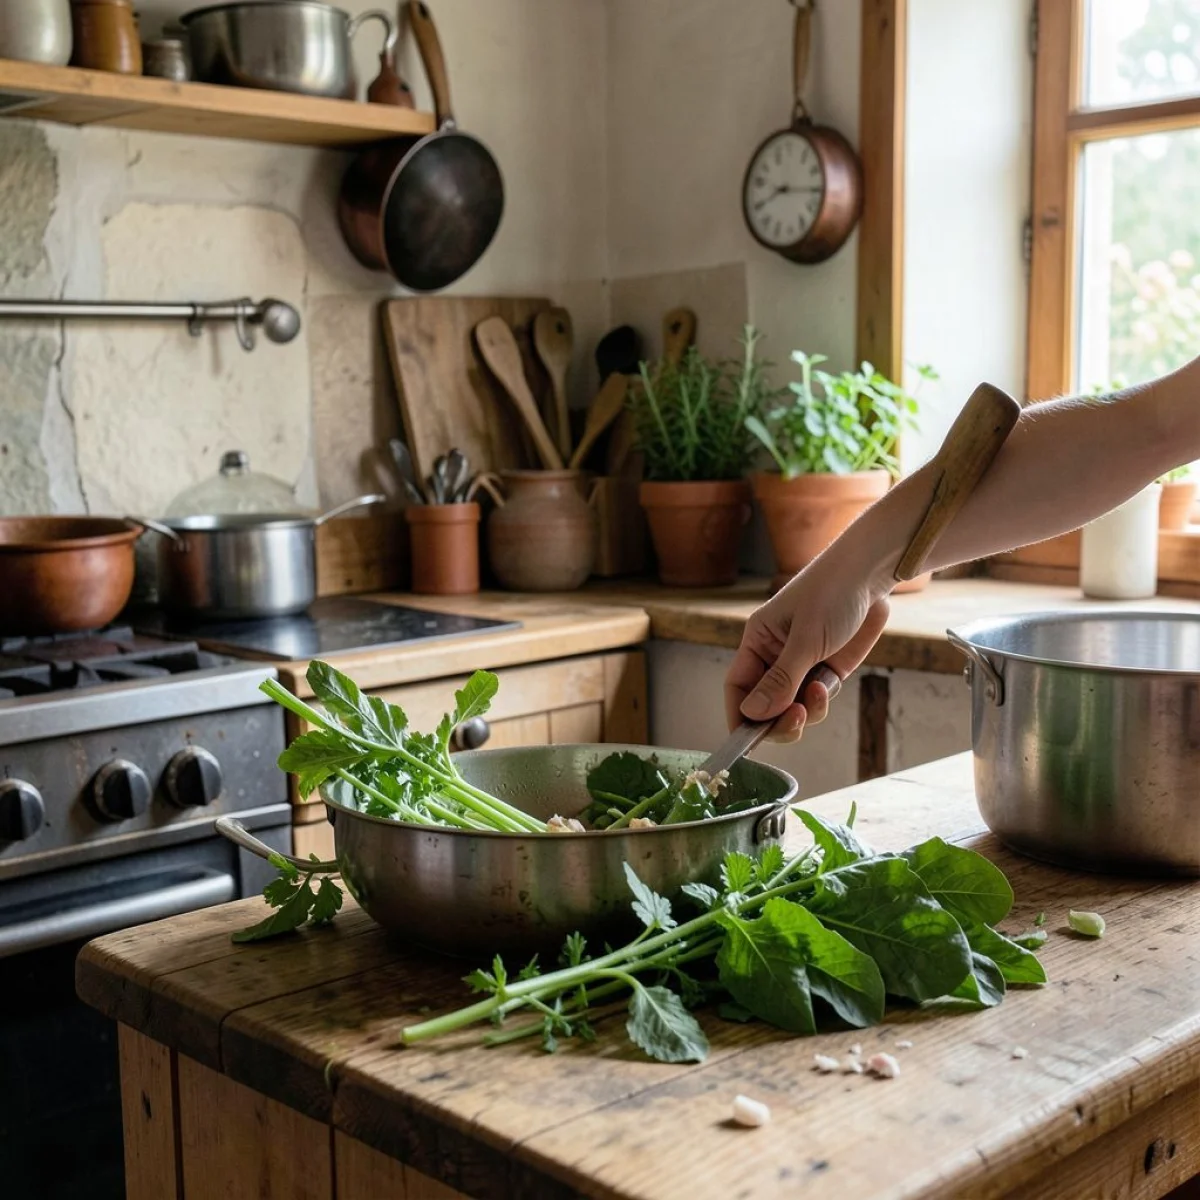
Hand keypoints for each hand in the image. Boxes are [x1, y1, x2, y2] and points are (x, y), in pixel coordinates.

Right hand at [724, 565, 891, 742]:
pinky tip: (829, 682)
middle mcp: (774, 656)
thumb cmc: (832, 593)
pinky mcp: (827, 669)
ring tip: (819, 693)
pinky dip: (823, 701)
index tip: (746, 742)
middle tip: (796, 722)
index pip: (738, 688)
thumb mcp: (805, 638)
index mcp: (757, 642)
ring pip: (793, 707)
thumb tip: (753, 715)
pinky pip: (818, 700)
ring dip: (806, 711)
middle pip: (765, 705)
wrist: (872, 575)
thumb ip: (781, 679)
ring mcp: (802, 665)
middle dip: (777, 720)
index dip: (739, 716)